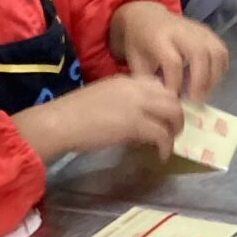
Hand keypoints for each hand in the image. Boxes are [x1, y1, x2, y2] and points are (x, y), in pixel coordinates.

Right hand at [58, 74, 185, 158]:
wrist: (60, 121)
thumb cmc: (72, 114)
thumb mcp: (102, 99)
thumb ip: (121, 103)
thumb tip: (135, 121)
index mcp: (125, 80)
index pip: (157, 84)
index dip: (165, 100)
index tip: (163, 115)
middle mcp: (135, 88)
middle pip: (170, 97)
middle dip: (176, 115)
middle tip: (172, 130)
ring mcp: (137, 104)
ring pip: (172, 112)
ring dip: (174, 129)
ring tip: (169, 143)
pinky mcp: (135, 124)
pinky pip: (162, 135)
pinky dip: (166, 146)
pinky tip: (162, 155)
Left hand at [110, 0, 229, 99]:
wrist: (146, 16)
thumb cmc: (139, 42)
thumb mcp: (136, 60)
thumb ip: (148, 81)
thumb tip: (164, 102)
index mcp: (159, 38)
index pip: (173, 61)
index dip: (176, 83)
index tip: (175, 100)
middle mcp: (181, 31)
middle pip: (199, 54)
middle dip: (201, 80)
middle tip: (196, 100)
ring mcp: (198, 30)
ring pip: (216, 52)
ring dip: (214, 76)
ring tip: (204, 93)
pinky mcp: (208, 32)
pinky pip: (221, 51)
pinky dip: (220, 68)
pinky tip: (210, 81)